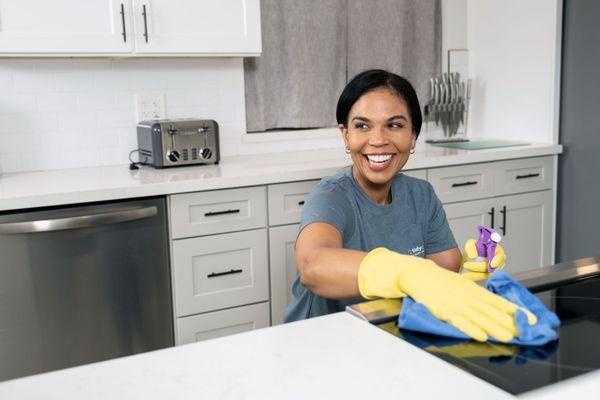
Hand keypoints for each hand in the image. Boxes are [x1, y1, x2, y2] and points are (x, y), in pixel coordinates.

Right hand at [358, 248, 536, 341]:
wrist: (419, 274)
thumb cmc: (440, 281)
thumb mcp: (462, 284)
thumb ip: (477, 295)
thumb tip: (495, 305)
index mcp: (474, 290)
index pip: (499, 301)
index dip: (515, 311)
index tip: (531, 320)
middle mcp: (468, 297)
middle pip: (492, 311)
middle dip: (509, 323)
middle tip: (524, 332)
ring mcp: (457, 303)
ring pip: (479, 317)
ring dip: (494, 327)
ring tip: (507, 336)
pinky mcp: (444, 311)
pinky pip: (460, 322)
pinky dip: (470, 329)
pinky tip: (480, 336)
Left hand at [461, 239, 505, 280]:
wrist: (470, 256)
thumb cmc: (473, 248)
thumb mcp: (470, 244)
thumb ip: (471, 248)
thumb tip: (473, 256)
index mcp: (497, 250)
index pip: (500, 256)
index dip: (497, 261)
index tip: (491, 265)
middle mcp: (498, 261)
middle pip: (492, 267)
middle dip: (478, 267)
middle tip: (465, 265)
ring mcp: (495, 269)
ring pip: (486, 274)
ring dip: (474, 274)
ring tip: (464, 272)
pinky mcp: (489, 275)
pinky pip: (482, 278)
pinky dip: (474, 277)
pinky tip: (466, 276)